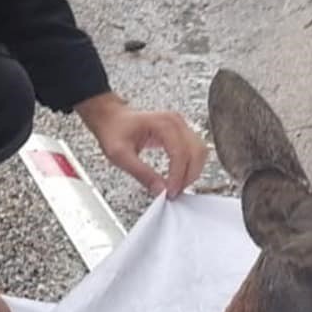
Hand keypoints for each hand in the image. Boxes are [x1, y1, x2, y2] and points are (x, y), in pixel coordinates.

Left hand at [76, 91, 207, 197]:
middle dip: (188, 175)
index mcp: (162, 123)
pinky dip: (191, 166)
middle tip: (174, 192)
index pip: (180, 152)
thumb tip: (160, 190)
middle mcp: (175, 122)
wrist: (111, 118)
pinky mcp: (180, 133)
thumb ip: (141, 173)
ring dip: (192, 171)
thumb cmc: (113, 130)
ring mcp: (180, 126)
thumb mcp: (121, 155)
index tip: (170, 191)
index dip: (177, 175)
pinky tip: (179, 177)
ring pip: (200, 152)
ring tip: (177, 186)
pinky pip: (194, 150)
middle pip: (196, 152)